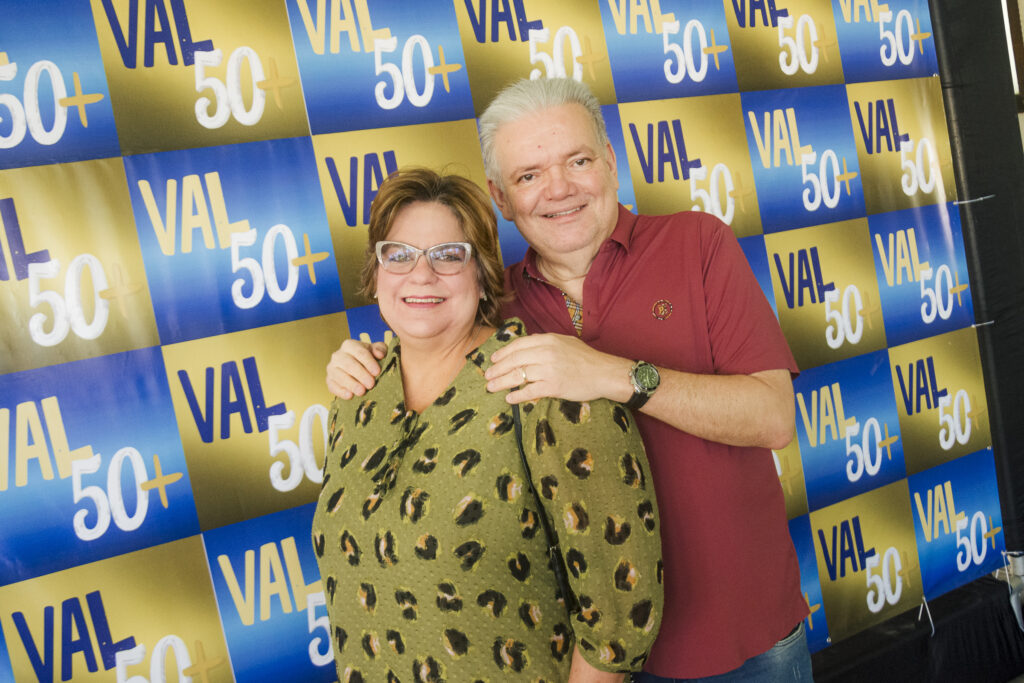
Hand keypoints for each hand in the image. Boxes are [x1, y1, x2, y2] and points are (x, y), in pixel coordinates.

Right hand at [326, 338, 386, 397]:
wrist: (357, 369)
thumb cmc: (368, 358)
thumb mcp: (376, 351)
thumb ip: (380, 349)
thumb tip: (380, 354)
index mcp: (349, 345)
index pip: (359, 352)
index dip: (369, 362)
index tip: (377, 372)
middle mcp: (338, 355)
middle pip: (349, 364)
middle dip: (361, 374)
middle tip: (371, 384)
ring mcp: (331, 368)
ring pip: (339, 375)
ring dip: (351, 384)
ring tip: (362, 392)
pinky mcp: (329, 380)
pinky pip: (332, 386)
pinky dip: (341, 391)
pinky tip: (350, 396)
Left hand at [484, 333, 632, 404]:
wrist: (604, 373)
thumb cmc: (585, 358)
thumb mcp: (565, 342)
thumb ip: (545, 343)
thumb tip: (525, 347)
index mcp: (548, 340)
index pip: (518, 345)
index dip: (503, 353)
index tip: (493, 360)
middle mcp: (546, 353)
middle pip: (515, 360)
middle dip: (497, 369)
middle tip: (487, 376)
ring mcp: (549, 370)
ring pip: (518, 376)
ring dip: (502, 383)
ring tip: (491, 387)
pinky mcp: (554, 387)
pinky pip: (530, 391)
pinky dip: (517, 396)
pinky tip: (510, 399)